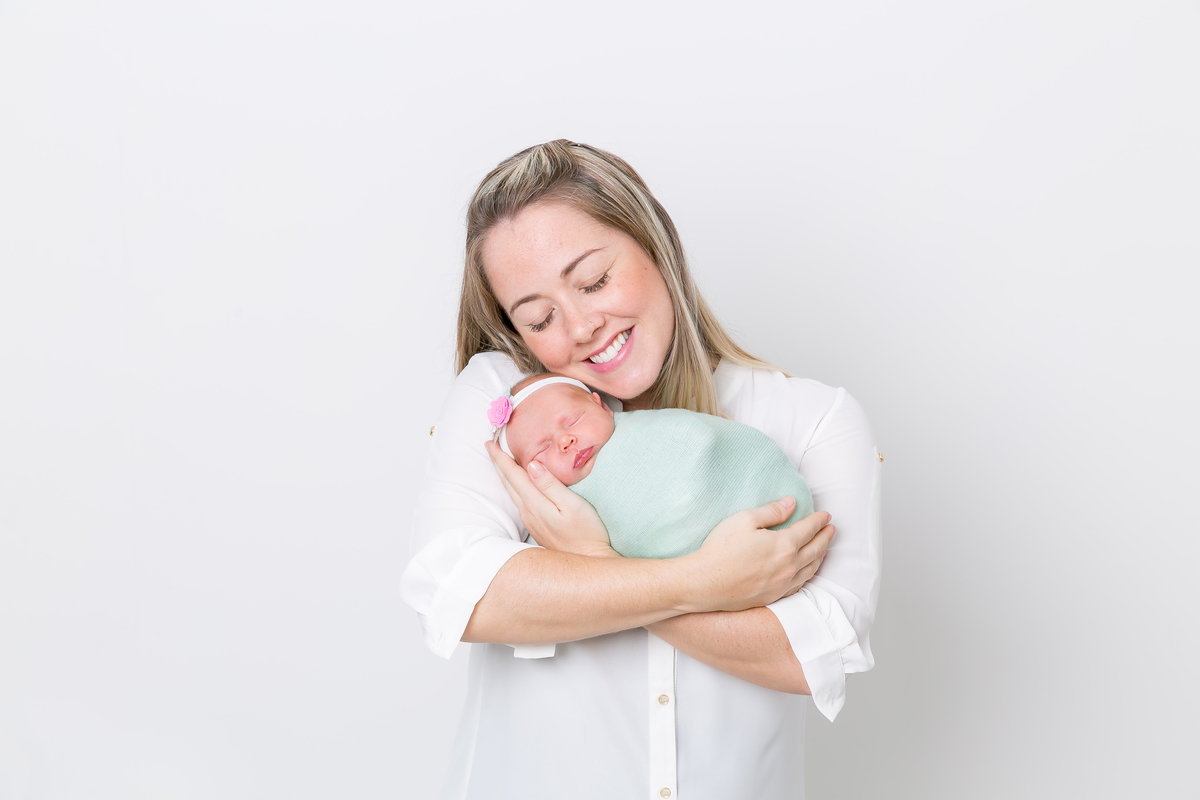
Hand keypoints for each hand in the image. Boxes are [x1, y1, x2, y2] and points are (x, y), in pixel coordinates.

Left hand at [485, 440, 616, 557]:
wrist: (588, 565)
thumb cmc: (587, 533)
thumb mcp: (572, 505)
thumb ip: (551, 484)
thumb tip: (532, 464)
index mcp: (535, 503)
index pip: (512, 474)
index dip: (500, 457)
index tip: (490, 442)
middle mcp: (528, 512)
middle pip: (508, 483)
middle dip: (498, 463)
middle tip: (490, 445)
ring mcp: (531, 521)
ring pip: (512, 492)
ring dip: (504, 475)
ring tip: (500, 461)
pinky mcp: (537, 527)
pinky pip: (519, 501)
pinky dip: (513, 487)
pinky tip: (518, 484)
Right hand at [676, 497, 834, 613]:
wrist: (704, 584)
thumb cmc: (721, 549)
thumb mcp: (744, 520)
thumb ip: (771, 511)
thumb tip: (791, 503)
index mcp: (784, 545)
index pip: (808, 529)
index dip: (818, 521)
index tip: (826, 516)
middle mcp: (789, 567)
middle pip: (815, 550)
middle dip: (825, 538)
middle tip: (832, 530)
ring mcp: (782, 585)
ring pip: (810, 570)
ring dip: (820, 557)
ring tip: (824, 549)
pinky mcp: (773, 597)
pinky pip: (799, 586)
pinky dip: (808, 575)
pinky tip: (806, 572)